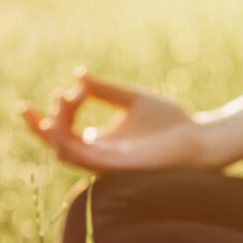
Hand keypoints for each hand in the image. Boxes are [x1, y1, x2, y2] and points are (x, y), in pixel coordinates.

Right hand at [18, 67, 216, 172]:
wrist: (198, 139)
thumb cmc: (170, 123)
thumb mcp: (132, 99)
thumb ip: (105, 89)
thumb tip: (78, 74)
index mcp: (100, 141)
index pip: (62, 131)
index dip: (54, 111)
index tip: (68, 87)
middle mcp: (98, 155)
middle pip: (57, 143)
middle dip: (44, 122)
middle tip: (61, 95)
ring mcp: (106, 163)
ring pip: (65, 153)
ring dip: (55, 130)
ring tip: (58, 105)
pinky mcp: (117, 167)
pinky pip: (83, 160)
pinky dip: (68, 144)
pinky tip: (62, 128)